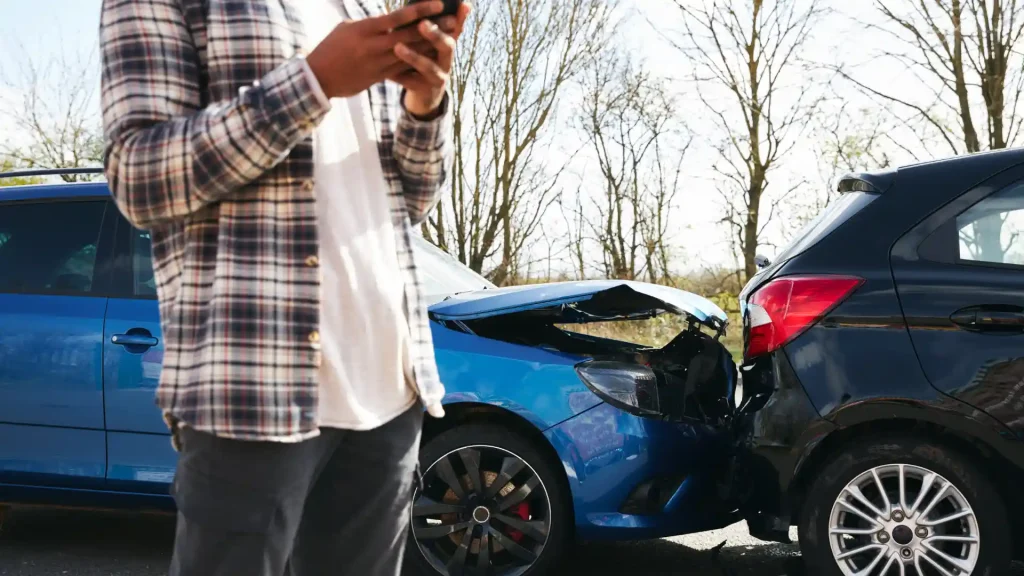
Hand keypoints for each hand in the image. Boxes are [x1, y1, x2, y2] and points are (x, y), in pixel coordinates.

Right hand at [305, 1, 452, 98]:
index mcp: (364, 29)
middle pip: (410, 36)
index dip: (419, 10)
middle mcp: (373, 46)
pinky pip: (404, 69)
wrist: (319, 78)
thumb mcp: (347, 28)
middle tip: (453, 21)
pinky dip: (419, 63)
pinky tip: (434, 58)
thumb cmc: (331, 47)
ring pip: (411, 53)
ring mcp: (378, 63)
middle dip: (433, 28)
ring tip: (449, 38)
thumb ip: (371, 24)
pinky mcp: (379, 77)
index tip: (437, 3)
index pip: (396, 17)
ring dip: (431, 45)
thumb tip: (388, 18)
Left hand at [392, 2, 471, 116]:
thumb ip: (437, 25)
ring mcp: (438, 78)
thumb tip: (458, 3)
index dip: (458, 18)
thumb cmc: (426, 59)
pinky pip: (411, 82)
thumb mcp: (433, 43)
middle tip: (422, 24)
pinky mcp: (425, 91)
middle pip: (447, 47)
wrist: (425, 95)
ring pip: (428, 67)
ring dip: (414, 57)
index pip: (456, 28)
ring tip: (398, 47)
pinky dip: (399, 76)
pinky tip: (386, 71)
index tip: (448, 6)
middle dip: (435, 35)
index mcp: (449, 45)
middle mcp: (447, 61)